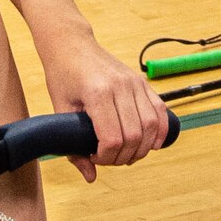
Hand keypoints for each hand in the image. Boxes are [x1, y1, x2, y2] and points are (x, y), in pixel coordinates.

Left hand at [41, 34, 171, 183]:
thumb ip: (73, 146)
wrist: (71, 44)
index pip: (112, 139)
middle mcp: (121, 87)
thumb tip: (90, 176)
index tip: (95, 158)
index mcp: (98, 93)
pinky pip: (160, 110)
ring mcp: (135, 83)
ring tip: (127, 153)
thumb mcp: (60, 110)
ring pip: (151, 126)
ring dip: (142, 148)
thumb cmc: (63, 75)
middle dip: (123, 156)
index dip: (106, 157)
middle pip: (134, 136)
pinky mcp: (142, 82)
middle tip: (109, 158)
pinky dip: (160, 130)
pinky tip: (151, 143)